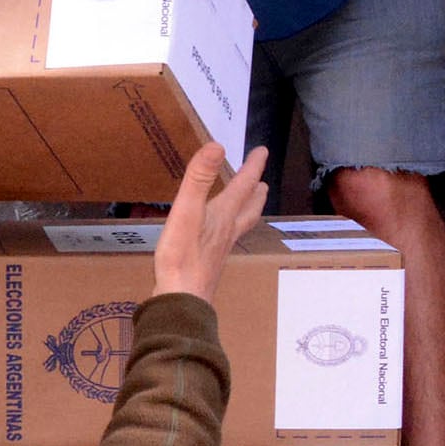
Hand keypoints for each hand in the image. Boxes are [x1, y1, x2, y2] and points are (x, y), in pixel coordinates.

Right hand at [151, 142, 269, 302]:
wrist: (182, 298)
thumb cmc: (182, 255)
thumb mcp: (186, 210)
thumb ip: (199, 178)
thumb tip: (217, 146)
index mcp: (224, 214)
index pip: (243, 184)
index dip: (253, 166)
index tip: (262, 150)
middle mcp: (227, 229)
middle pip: (249, 207)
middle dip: (256, 191)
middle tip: (262, 181)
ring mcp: (220, 247)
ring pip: (242, 223)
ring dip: (249, 209)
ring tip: (251, 203)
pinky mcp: (210, 261)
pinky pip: (228, 237)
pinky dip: (232, 227)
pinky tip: (221, 233)